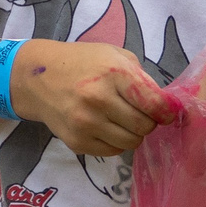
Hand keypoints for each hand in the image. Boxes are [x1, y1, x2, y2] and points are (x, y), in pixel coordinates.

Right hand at [11, 40, 176, 156]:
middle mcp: (99, 99)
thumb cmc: (82, 63)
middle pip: (145, 126)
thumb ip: (141, 77)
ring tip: (122, 119)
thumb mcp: (113, 55)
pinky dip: (116, 141)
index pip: (155, 103)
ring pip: (131, 142)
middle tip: (139, 112)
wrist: (37, 79)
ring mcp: (86, 123)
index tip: (168, 112)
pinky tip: (106, 126)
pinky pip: (113, 151)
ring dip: (133, 133)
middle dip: (149, 121)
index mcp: (114, 73)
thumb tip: (165, 105)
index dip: (167, 111)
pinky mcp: (77, 142)